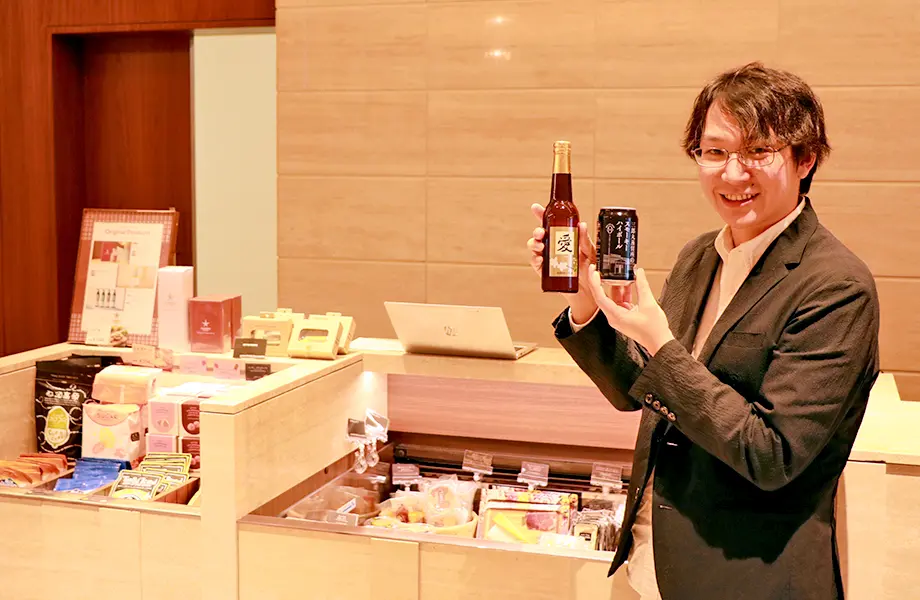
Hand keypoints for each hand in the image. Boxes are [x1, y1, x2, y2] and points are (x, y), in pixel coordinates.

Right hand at [528, 204, 616, 320]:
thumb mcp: (591, 252)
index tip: (535, 207)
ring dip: (534, 244)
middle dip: (537, 231)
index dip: (542, 214)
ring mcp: (549, 259)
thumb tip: (582, 224)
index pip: (551, 223)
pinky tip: (538, 259)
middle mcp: (554, 246)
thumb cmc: (591, 270)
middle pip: (540, 234)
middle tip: (541, 232)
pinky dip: (535, 260)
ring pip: (535, 248)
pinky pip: (536, 264)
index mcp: (564, 238)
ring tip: (540, 246)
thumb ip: (585, 240)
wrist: (589, 292)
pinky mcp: (546, 272)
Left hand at [584, 265, 674, 355]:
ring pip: (613, 298)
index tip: (593, 272)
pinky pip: (620, 301)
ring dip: (616, 285)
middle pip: (603, 296)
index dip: (595, 283)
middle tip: (598, 268)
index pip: (600, 297)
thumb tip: (638, 272)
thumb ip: (642, 286)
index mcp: (616, 316)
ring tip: (619, 272)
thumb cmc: (654, 330)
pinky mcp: (624, 316)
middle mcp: (614, 317)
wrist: (660, 342)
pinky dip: (624, 292)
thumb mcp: (649, 304)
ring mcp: (618, 317)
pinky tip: (629, 282)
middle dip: (601, 282)